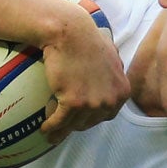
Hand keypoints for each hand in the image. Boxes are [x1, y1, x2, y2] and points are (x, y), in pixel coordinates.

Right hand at [39, 1, 127, 137]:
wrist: (71, 33)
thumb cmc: (88, 39)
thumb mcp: (111, 56)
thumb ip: (115, 71)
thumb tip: (114, 74)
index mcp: (122, 91)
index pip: (107, 115)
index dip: (92, 118)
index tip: (80, 118)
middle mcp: (110, 100)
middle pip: (90, 122)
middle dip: (77, 124)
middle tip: (64, 125)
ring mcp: (93, 103)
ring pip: (74, 124)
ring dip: (61, 130)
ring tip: (51, 133)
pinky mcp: (73, 103)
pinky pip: (59, 122)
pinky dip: (51, 127)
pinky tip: (44, 129)